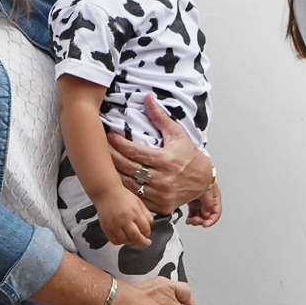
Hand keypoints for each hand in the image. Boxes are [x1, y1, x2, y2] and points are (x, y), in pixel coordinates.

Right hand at [94, 184, 154, 246]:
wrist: (106, 192)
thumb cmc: (122, 196)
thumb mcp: (138, 202)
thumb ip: (146, 213)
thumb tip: (150, 224)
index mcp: (134, 212)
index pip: (145, 228)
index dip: (148, 233)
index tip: (147, 234)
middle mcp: (124, 219)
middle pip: (136, 237)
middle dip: (143, 242)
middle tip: (145, 243)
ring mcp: (114, 224)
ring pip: (125, 241)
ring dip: (131, 242)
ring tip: (132, 238)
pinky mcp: (106, 228)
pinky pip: (115, 241)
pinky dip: (120, 242)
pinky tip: (122, 237)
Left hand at [104, 96, 214, 212]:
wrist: (204, 180)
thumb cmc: (189, 155)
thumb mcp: (177, 134)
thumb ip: (160, 117)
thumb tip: (148, 98)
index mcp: (167, 160)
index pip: (135, 152)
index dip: (119, 144)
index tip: (110, 135)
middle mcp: (164, 179)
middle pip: (128, 167)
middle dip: (111, 155)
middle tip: (100, 146)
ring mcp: (162, 194)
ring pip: (129, 184)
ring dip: (113, 172)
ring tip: (103, 161)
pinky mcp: (161, 206)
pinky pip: (137, 198)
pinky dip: (124, 189)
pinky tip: (115, 179)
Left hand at [187, 179, 222, 227]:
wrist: (187, 170)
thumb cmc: (199, 176)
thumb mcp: (206, 189)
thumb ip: (208, 202)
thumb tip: (207, 213)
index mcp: (215, 197)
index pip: (216, 211)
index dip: (212, 220)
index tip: (205, 224)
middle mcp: (208, 200)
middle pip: (208, 215)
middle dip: (202, 220)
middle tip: (195, 221)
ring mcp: (200, 202)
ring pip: (201, 215)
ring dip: (196, 220)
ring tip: (190, 220)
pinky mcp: (193, 202)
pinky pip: (194, 213)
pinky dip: (192, 218)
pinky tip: (189, 220)